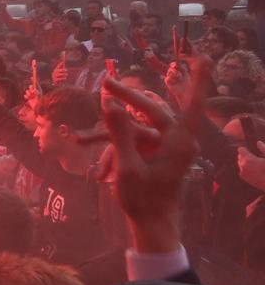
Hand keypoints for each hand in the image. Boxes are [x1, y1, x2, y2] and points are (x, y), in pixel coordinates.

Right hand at [100, 68, 200, 254]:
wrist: (152, 227)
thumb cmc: (144, 200)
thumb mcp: (127, 165)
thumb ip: (120, 132)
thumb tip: (110, 102)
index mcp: (179, 142)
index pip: (191, 103)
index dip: (197, 80)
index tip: (202, 57)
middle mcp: (177, 141)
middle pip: (152, 111)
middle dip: (126, 100)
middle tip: (104, 84)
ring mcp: (167, 148)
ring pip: (137, 129)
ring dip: (111, 138)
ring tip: (82, 141)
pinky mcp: (158, 156)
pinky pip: (135, 144)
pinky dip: (115, 152)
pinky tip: (98, 170)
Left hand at [238, 146, 264, 192]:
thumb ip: (263, 149)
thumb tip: (258, 142)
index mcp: (249, 159)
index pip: (240, 150)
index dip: (246, 149)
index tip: (250, 151)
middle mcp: (243, 166)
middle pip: (240, 156)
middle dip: (245, 155)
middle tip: (254, 157)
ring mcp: (243, 172)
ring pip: (240, 163)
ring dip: (245, 162)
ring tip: (255, 163)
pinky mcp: (244, 178)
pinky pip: (242, 169)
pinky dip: (246, 168)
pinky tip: (254, 169)